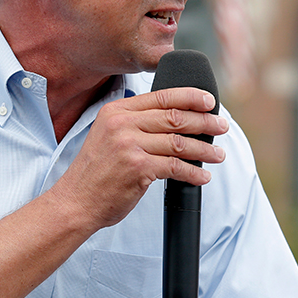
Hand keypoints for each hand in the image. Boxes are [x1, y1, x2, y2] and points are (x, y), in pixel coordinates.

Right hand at [50, 87, 227, 231]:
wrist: (76, 201)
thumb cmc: (96, 172)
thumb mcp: (108, 135)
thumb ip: (134, 123)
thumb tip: (173, 117)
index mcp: (117, 111)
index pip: (162, 96)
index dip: (191, 97)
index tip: (210, 102)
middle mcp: (122, 124)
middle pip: (175, 117)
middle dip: (205, 122)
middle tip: (221, 127)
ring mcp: (129, 145)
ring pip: (180, 142)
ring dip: (204, 149)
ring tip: (218, 155)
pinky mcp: (138, 168)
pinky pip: (176, 167)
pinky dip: (194, 173)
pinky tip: (202, 176)